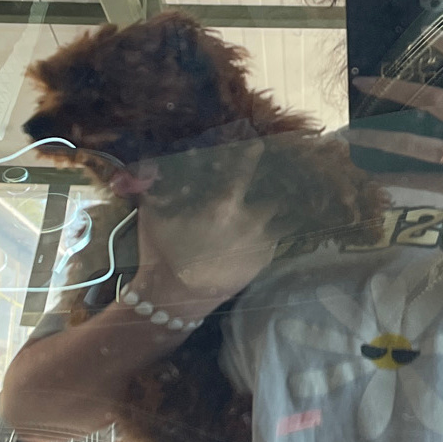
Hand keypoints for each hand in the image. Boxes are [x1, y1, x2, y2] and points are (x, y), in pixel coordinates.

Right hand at [128, 140, 277, 315]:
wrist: (173, 297)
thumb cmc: (162, 252)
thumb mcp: (154, 212)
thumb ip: (157, 183)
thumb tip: (152, 161)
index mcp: (224, 203)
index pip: (245, 169)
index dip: (252, 153)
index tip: (258, 144)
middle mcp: (250, 219)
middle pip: (274, 189)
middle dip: (276, 179)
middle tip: (278, 170)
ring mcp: (261, 241)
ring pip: (284, 213)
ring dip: (282, 203)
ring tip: (290, 196)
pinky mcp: (265, 260)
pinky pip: (279, 236)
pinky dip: (278, 226)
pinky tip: (278, 223)